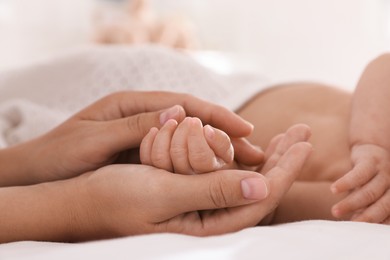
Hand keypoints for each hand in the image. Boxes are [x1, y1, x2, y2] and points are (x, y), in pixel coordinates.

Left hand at [2, 91, 260, 185]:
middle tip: (257, 152)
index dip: (217, 116)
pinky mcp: (142, 154)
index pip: (185, 105)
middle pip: (193, 121)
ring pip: (189, 140)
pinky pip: (177, 156)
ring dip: (217, 151)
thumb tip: (177, 115)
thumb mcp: (94, 140)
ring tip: (246, 164)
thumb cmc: (59, 155)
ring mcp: (144, 135)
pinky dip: (198, 163)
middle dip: (225, 135)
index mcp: (132, 105)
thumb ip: (134, 128)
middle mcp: (143, 116)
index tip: (246, 129)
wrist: (37, 173)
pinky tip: (215, 174)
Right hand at [74, 127, 310, 239]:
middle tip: (302, 133)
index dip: (284, 170)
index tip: (303, 143)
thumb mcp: (162, 194)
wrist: (83, 202)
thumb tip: (261, 187)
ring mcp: (201, 206)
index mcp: (207, 226)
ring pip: (246, 181)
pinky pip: (226, 176)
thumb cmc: (114, 199)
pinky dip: (242, 156)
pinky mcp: (191, 194)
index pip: (259, 198)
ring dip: (267, 156)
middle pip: (259, 189)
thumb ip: (211, 192)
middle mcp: (209, 219)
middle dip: (283, 160)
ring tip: (287, 136)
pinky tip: (252, 144)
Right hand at [331, 144, 389, 223]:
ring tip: (334, 211)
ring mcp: (384, 173)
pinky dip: (346, 183)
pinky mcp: (371, 161)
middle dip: (366, 218)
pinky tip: (334, 190)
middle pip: (383, 206)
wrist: (372, 150)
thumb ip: (365, 207)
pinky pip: (359, 174)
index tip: (359, 232)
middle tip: (349, 226)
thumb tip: (354, 224)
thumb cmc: (370, 178)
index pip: (388, 215)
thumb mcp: (370, 193)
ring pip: (370, 192)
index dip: (375, 224)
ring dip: (351, 203)